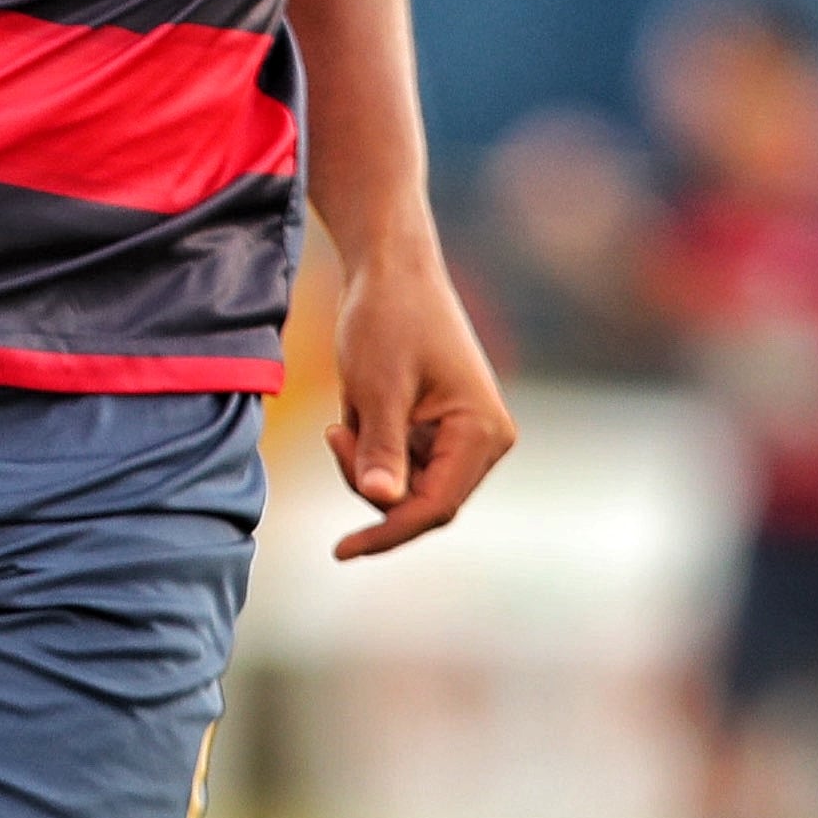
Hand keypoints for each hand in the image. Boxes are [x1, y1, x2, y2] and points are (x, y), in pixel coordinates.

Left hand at [325, 238, 514, 558]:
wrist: (390, 267)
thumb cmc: (387, 317)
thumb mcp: (377, 385)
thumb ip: (380, 446)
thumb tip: (382, 500)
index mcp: (482, 432)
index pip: (436, 507)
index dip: (387, 532)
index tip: (341, 550)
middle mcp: (483, 440)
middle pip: (420, 502)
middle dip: (371, 479)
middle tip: (334, 433)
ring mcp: (463, 436)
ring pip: (406, 487)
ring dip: (366, 460)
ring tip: (350, 409)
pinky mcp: (440, 429)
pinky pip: (400, 463)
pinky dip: (370, 446)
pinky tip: (360, 405)